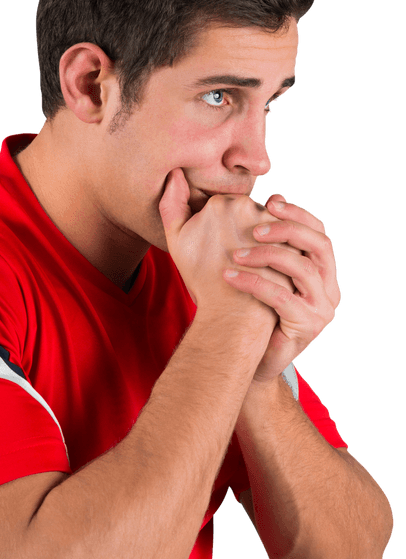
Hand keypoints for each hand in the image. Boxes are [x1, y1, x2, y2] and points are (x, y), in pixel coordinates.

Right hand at [159, 170, 294, 331]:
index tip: (219, 250)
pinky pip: (287, 238)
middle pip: (249, 212)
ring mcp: (273, 222)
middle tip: (235, 259)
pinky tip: (272, 267)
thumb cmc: (203, 280)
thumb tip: (175, 174)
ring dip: (265, 240)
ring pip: (268, 225)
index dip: (222, 229)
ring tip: (254, 266)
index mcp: (221, 203)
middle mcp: (249, 206)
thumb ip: (172, 204)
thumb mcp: (178, 242)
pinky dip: (282, 249)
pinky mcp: (292, 239)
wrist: (233, 313)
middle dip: (245, 232)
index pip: (225, 206)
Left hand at [225, 193, 341, 382]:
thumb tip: (272, 198)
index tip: (271, 201)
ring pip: (302, 269)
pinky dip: (253, 282)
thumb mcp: (261, 272)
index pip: (319, 233)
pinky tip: (228, 276)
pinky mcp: (308, 326)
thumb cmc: (251, 313)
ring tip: (234, 254)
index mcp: (323, 273)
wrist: (248, 360)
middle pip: (320, 246)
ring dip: (266, 255)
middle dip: (287, 229)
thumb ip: (268, 243)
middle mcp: (330, 289)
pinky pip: (281, 296)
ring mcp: (322, 309)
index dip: (298, 215)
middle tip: (254, 226)